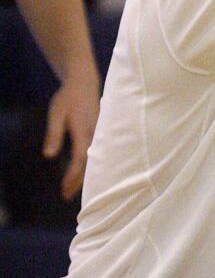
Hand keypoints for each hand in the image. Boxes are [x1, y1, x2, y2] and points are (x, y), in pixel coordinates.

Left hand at [42, 77, 99, 200]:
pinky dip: (92, 166)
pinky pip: (98, 153)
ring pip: (96, 160)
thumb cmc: (68, 97)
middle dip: (78, 181)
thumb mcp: (56, 113)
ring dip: (85, 175)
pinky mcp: (102, 133)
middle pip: (89, 164)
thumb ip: (53, 134)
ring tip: (73, 189)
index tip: (64, 189)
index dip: (72, 176)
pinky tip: (86, 172)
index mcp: (84, 131)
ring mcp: (101, 134)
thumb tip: (49, 156)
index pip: (79, 160)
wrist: (84, 82)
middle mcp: (95, 135)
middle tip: (65, 195)